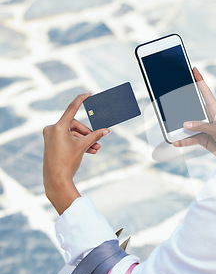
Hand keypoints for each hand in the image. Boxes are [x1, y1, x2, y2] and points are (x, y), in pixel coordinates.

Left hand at [43, 93, 109, 213]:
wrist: (56, 180)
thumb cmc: (68, 162)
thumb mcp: (83, 146)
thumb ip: (95, 136)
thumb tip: (107, 130)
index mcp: (58, 127)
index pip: (72, 108)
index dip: (80, 100)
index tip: (87, 93)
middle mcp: (52, 129)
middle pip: (75, 125)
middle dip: (87, 133)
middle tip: (97, 141)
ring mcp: (51, 136)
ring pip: (73, 133)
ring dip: (85, 140)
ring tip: (96, 149)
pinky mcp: (52, 143)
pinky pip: (68, 139)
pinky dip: (78, 143)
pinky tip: (89, 151)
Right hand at [174, 68, 215, 160]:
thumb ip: (201, 126)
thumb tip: (185, 124)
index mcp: (215, 110)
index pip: (206, 92)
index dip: (200, 80)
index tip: (194, 69)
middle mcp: (209, 117)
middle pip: (193, 106)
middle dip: (183, 101)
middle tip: (172, 93)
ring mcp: (205, 128)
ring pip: (189, 124)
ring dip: (180, 126)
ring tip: (170, 126)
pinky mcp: (203, 138)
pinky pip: (190, 138)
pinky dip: (183, 141)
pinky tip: (176, 142)